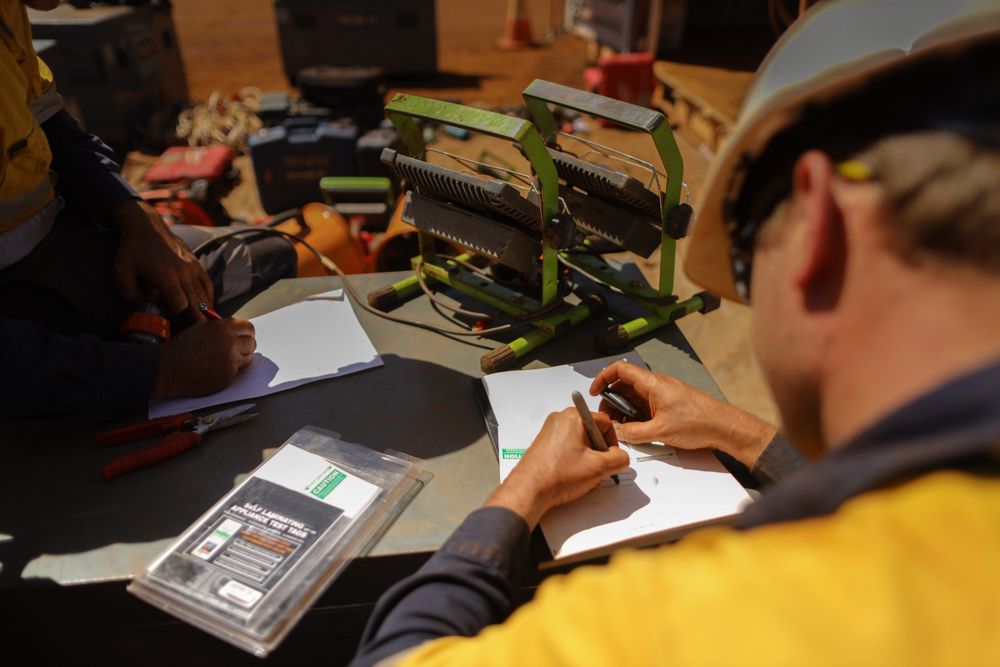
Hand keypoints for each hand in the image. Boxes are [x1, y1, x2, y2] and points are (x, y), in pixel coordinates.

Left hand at [111, 199, 213, 318]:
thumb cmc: (132, 249)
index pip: (180, 305)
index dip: (176, 313)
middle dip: (198, 319)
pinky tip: (208, 304)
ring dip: (205, 309)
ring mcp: (192, 267)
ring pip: (204, 294)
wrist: (146, 226)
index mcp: (167, 277)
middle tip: (202, 334)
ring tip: (207, 322)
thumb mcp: (121, 271)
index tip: (168, 315)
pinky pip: (207, 282)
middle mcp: (184, 273)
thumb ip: (130, 293)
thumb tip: (143, 306)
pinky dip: (209, 295)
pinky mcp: (196, 262)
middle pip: (196, 302)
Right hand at [152, 319, 255, 397]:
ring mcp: (230, 361)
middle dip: (245, 346)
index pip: (249, 328)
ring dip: (240, 359)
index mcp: (223, 327)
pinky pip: (237, 372)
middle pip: (252, 343)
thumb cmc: (182, 347)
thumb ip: (222, 328)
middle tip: (236, 349)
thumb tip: (237, 331)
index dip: (246, 333)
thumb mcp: (201, 328)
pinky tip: (216, 369)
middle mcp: (230, 343)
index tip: (243, 337)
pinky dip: (230, 371)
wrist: (167, 368)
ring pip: (248, 358)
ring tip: (224, 359)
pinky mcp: (228, 377)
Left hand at [486, 408, 629, 528]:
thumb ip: (618, 459)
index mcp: (573, 417)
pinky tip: (573, 478)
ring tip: (583, 478)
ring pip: (580, 443)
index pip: (605, 423)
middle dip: (598, 454)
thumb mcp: (598, 468)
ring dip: (587, 461)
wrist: (529, 490)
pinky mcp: (545, 445)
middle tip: (597, 470)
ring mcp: (550, 432)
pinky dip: (575, 462)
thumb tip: (621, 458)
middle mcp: (560, 420)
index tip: (612, 458)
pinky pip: (568, 449)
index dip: (613, 443)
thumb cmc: (557, 475)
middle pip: (592, 433)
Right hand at [589, 360, 776, 469]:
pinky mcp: (668, 404)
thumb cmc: (699, 422)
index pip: (620, 369)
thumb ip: (634, 432)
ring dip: (624, 409)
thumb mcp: (660, 431)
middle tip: (608, 417)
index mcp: (652, 383)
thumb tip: (618, 432)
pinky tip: (635, 428)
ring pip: (634, 396)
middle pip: (625, 385)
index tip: (594, 391)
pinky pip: (645, 405)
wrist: (723, 427)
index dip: (603, 378)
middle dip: (612, 400)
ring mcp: (662, 394)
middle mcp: (656, 385)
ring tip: (621, 426)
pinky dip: (636, 414)